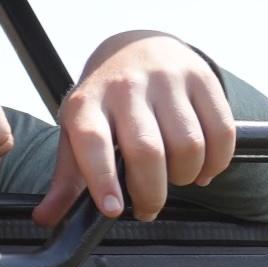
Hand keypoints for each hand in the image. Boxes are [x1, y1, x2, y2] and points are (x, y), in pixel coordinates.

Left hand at [33, 32, 237, 225]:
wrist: (135, 47)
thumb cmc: (104, 102)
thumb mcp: (77, 131)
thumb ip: (67, 178)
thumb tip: (46, 219)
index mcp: (86, 103)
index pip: (93, 141)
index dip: (104, 179)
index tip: (114, 210)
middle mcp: (125, 87)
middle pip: (147, 150)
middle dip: (152, 192)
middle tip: (148, 208)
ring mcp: (166, 79)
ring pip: (188, 144)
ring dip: (185, 176)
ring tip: (175, 179)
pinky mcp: (202, 78)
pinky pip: (221, 131)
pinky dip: (216, 162)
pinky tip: (202, 169)